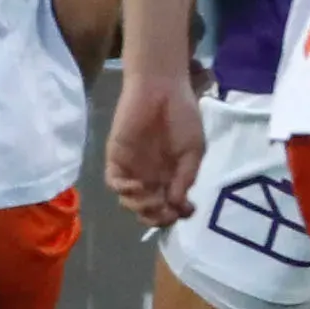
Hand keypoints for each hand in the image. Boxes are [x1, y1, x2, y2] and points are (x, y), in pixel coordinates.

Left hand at [106, 63, 201, 228]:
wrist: (162, 91)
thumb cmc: (183, 117)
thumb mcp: (194, 149)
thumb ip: (186, 176)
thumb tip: (177, 202)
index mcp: (172, 175)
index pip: (171, 204)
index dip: (177, 213)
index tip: (187, 210)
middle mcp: (151, 176)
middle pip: (150, 209)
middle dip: (158, 217)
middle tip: (167, 213)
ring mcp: (133, 169)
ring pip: (130, 201)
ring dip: (141, 208)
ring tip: (154, 201)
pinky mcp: (116, 159)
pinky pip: (115, 183)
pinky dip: (124, 190)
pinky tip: (138, 186)